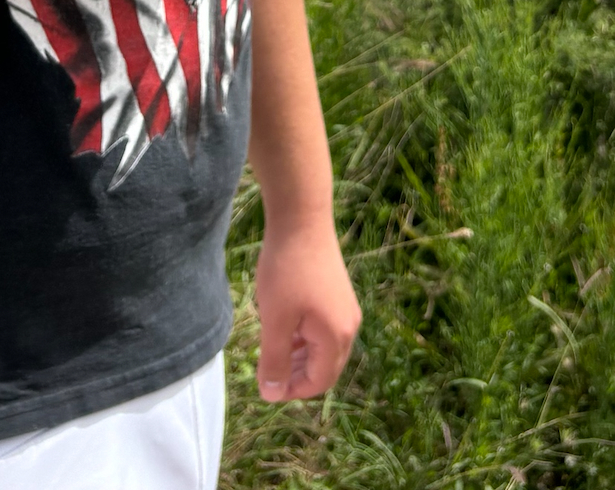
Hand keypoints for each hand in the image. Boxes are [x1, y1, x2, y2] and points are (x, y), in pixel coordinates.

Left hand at [254, 221, 359, 401]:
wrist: (302, 219)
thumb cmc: (286, 270)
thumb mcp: (275, 319)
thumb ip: (274, 360)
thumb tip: (271, 394)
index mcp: (336, 336)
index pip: (319, 381)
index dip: (292, 390)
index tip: (265, 386)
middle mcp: (349, 326)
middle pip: (326, 368)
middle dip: (297, 376)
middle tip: (267, 373)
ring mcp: (346, 309)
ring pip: (325, 349)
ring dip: (300, 357)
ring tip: (272, 353)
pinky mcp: (339, 295)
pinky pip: (325, 330)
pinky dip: (305, 338)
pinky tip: (285, 329)